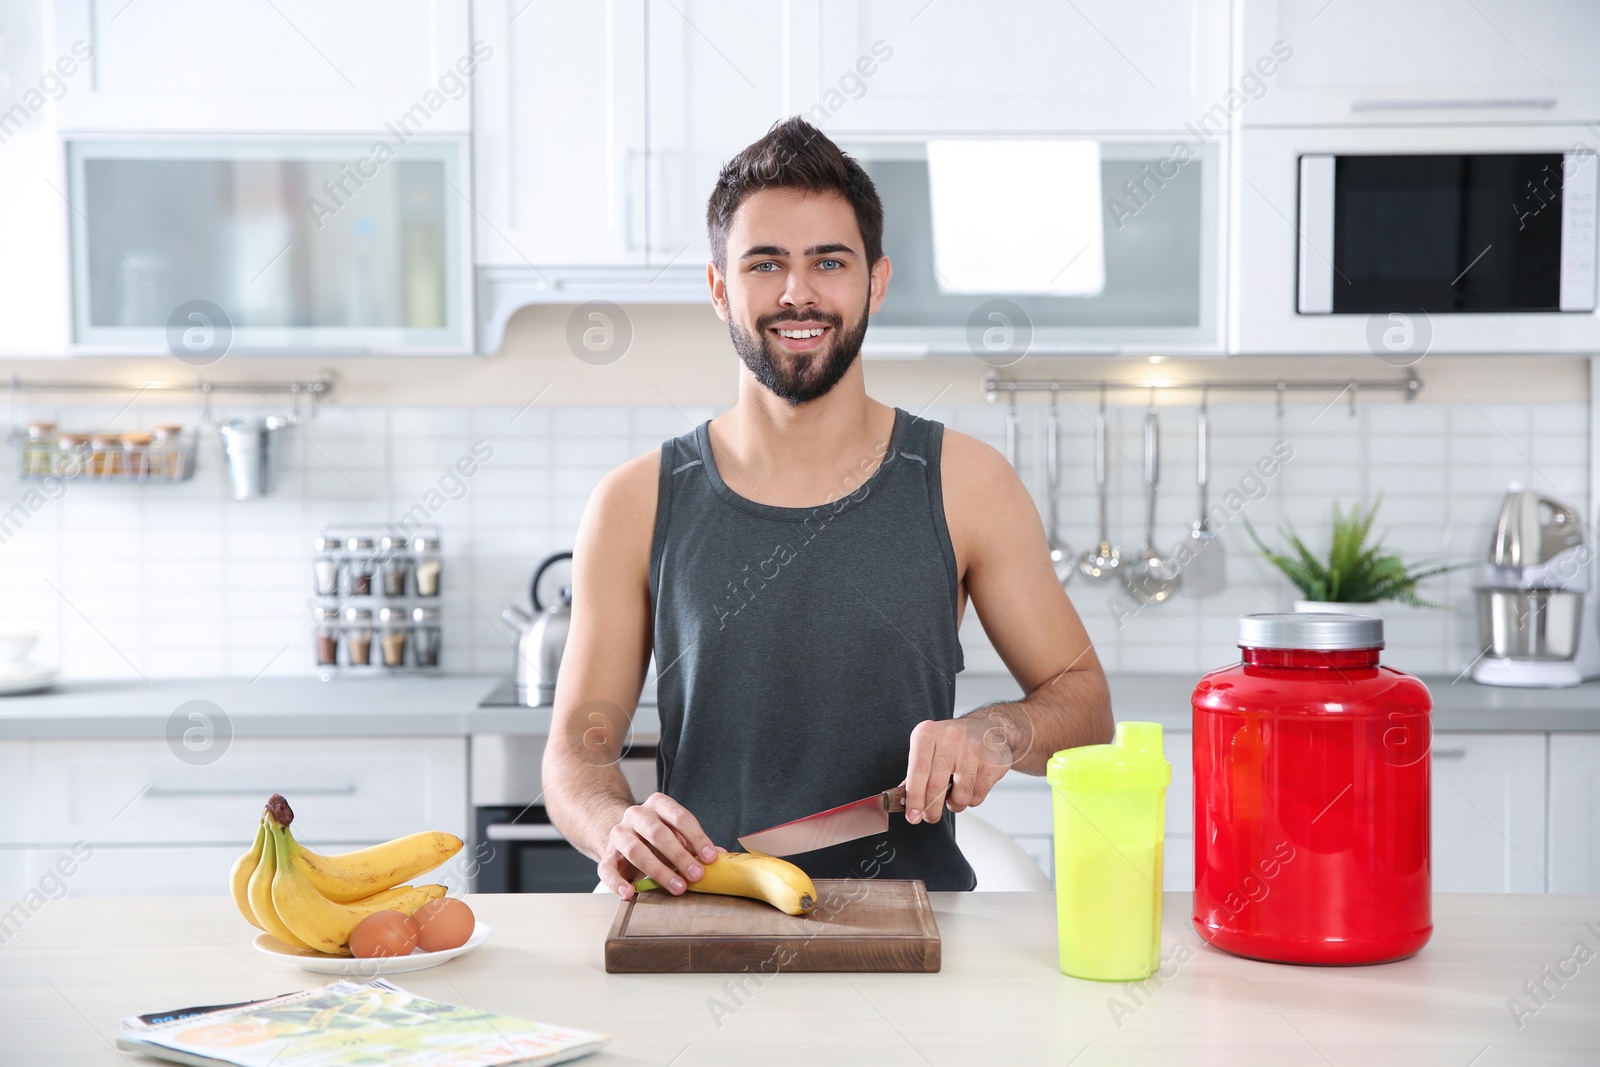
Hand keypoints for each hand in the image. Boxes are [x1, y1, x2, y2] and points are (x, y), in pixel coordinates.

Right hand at [597, 792, 719, 899]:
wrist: (624, 838)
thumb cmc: (658, 838)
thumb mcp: (679, 836)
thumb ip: (697, 845)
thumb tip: (722, 856)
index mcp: (658, 804)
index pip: (679, 817)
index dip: (697, 837)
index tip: (710, 858)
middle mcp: (636, 814)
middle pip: (657, 832)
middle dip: (679, 855)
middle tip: (696, 875)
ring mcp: (618, 833)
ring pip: (635, 850)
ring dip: (658, 870)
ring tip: (677, 887)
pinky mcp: (606, 855)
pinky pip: (608, 869)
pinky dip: (617, 882)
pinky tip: (629, 893)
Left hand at [902, 713, 1016, 823]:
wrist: (986, 727)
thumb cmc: (951, 741)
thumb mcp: (928, 747)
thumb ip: (917, 772)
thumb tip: (906, 801)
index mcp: (928, 733)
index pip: (918, 771)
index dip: (914, 798)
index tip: (912, 816)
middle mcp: (950, 738)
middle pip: (937, 785)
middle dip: (931, 809)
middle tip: (930, 817)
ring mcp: (973, 750)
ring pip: (960, 795)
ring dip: (954, 805)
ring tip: (953, 798)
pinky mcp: (991, 762)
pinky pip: (977, 795)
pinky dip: (971, 800)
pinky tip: (969, 789)